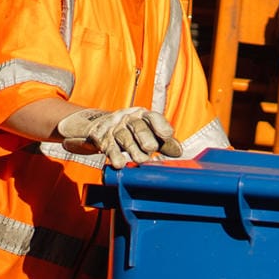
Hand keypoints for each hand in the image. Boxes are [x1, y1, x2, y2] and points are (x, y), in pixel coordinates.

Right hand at [55, 107, 183, 168]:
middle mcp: (128, 119)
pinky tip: (120, 164)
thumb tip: (180, 152)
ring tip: (141, 160)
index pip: (153, 117)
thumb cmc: (130, 131)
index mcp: (143, 115)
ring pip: (125, 138)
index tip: (168, 135)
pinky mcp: (103, 140)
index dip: (160, 125)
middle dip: (145, 138)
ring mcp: (115, 129)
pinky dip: (115, 156)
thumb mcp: (147, 132)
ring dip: (133, 150)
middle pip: (138, 126)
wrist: (98, 127)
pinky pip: (110, 148)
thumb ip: (164, 142)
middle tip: (151, 148)